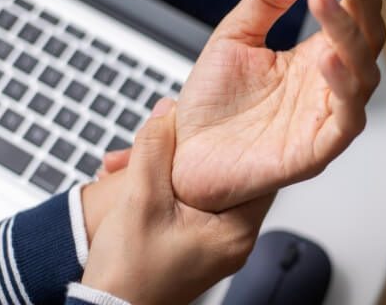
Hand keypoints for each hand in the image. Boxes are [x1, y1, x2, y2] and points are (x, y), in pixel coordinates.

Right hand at [82, 99, 272, 303]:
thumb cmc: (129, 274)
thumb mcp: (140, 200)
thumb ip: (155, 150)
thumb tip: (167, 112)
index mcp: (236, 231)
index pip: (257, 173)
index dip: (235, 142)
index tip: (219, 122)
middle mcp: (233, 240)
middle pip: (224, 178)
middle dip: (187, 154)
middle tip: (163, 137)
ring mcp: (215, 245)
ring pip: (200, 189)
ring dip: (168, 171)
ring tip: (132, 164)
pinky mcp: (196, 247)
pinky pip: (188, 206)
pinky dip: (165, 190)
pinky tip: (135, 182)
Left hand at [173, 0, 385, 210]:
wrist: (185, 158)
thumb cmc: (212, 106)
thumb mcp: (233, 36)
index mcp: (315, 56)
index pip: (352, 6)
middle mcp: (329, 83)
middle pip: (366, 30)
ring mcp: (327, 114)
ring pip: (363, 69)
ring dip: (347, 30)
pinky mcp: (319, 149)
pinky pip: (347, 117)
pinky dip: (342, 86)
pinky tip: (326, 57)